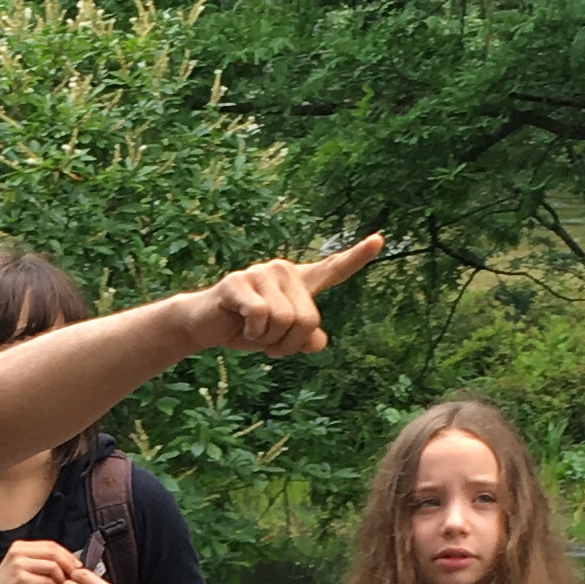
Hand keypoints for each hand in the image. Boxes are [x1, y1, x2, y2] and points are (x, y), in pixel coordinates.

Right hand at [0, 535, 73, 583]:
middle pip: (53, 552)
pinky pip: (46, 580)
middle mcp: (18, 552)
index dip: (67, 555)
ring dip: (62, 578)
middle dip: (68, 565)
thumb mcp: (23, 569)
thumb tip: (66, 564)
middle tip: (76, 576)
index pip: (51, 545)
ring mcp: (19, 565)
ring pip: (52, 565)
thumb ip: (41, 562)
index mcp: (20, 546)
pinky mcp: (20, 579)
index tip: (77, 566)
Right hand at [182, 233, 387, 358]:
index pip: (333, 269)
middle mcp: (283, 271)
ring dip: (269, 339)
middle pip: (309, 319)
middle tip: (270, 342)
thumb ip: (305, 340)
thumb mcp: (281, 340)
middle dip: (290, 343)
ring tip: (253, 332)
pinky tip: (240, 325)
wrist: (206, 326)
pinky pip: (261, 316)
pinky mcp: (238, 281)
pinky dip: (252, 332)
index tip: (379, 240)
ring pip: (285, 320)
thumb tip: (319, 342)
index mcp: (299, 282)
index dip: (357, 257)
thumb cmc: (247, 329)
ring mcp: (261, 273)